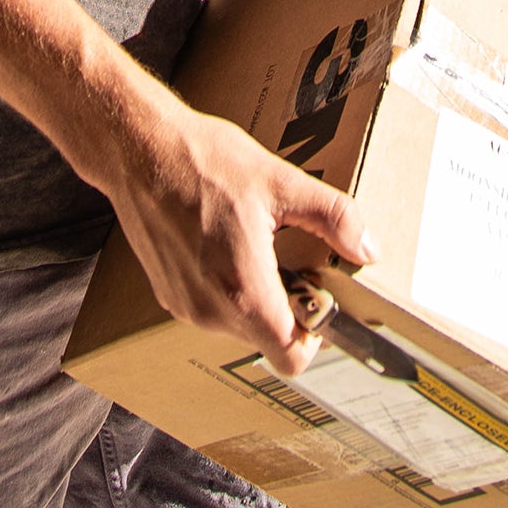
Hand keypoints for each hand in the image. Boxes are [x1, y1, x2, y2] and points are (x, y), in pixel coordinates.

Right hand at [107, 98, 379, 374]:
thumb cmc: (205, 161)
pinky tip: (225, 241)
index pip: (291, 358)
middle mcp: (210, 311)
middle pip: (267, 340)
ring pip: (240, 326)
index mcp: (244, 291)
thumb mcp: (281, 181)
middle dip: (287, 308)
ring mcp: (184, 307)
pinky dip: (227, 289)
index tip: (318, 294)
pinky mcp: (168, 295)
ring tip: (256, 242)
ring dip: (257, 298)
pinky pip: (212, 310)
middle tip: (291, 257)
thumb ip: (333, 218)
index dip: (315, 335)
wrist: (139, 149)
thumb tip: (368, 249)